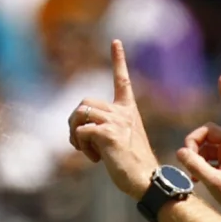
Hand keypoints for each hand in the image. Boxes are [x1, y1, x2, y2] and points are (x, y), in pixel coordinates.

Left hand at [67, 40, 157, 197]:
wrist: (146, 180)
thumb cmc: (132, 166)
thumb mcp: (119, 141)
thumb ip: (104, 129)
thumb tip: (80, 131)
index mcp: (128, 111)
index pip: (123, 80)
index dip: (119, 60)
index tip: (116, 41)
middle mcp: (123, 113)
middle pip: (84, 103)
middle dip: (74, 122)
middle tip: (80, 142)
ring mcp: (116, 122)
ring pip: (79, 114)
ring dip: (74, 134)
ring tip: (86, 150)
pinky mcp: (108, 134)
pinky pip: (80, 132)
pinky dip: (80, 146)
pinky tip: (94, 158)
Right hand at [175, 75, 220, 221]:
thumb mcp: (214, 183)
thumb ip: (195, 166)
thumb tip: (180, 152)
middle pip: (208, 132)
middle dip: (194, 144)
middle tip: (187, 162)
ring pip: (208, 146)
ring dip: (197, 157)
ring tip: (194, 177)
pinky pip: (211, 157)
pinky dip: (202, 164)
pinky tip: (198, 180)